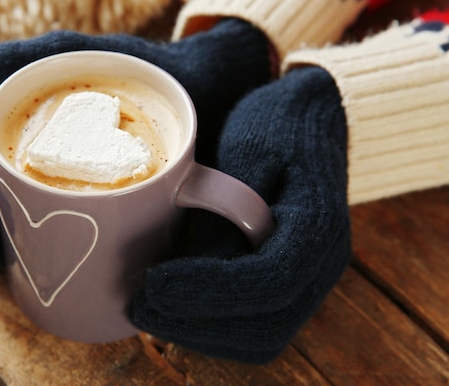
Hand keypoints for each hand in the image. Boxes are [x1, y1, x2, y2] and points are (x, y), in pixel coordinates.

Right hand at [0, 19, 271, 281]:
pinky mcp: (95, 188)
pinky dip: (32, 239)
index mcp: (41, 105)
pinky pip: (54, 213)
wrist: (217, 87)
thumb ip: (51, 51)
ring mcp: (70, 163)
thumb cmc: (159, 66)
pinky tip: (20, 267)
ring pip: (16, 197)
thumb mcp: (105, 53)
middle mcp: (47, 135)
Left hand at [129, 66, 351, 362]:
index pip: (270, 280)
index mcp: (320, 226)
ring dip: (200, 334)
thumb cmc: (276, 127)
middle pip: (265, 325)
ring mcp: (307, 280)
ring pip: (259, 337)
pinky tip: (172, 310)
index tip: (155, 284)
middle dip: (196, 325)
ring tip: (148, 313)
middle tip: (139, 308)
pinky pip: (253, 326)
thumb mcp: (251, 148)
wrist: (305, 123)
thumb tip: (192, 261)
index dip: (209, 290)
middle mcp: (321, 265)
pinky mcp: (285, 284)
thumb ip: (229, 205)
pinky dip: (211, 328)